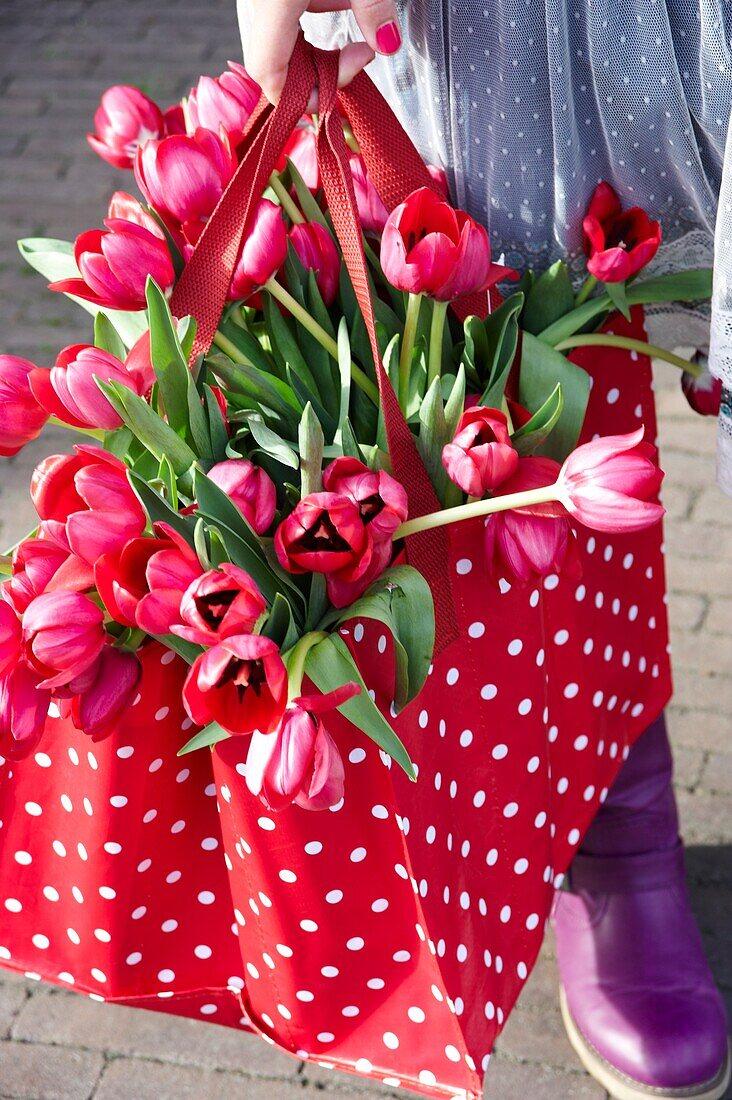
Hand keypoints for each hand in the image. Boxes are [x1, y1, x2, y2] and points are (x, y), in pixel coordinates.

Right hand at [244, 0, 401, 109]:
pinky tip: (337, 14)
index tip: (340, 90)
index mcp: (272, 1)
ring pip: (275, 45)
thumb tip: (387, 44)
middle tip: (355, 62)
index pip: (269, 74)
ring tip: (352, 46)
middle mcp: (258, 1)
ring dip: (312, 55)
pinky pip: (279, 22)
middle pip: (271, 65)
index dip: (301, 97)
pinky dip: (305, 31)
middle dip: (314, 78)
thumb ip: (372, 8)